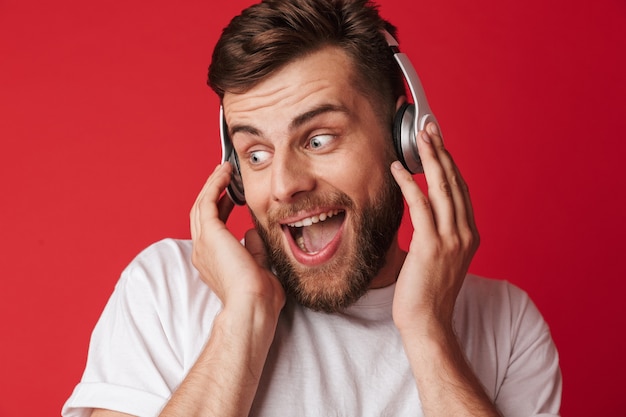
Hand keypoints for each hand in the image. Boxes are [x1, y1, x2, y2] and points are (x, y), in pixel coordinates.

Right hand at [190, 162, 284, 313]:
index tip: (231, 196)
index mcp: (212, 261)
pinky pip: (207, 202)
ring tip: (224, 170)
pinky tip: (224, 175)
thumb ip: (254, 249)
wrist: (253, 306)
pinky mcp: (210, 234)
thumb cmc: (259, 297)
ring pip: (201, 205)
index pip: (212, 227)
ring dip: (212, 185)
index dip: (220, 208)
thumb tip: (253, 232)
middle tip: (224, 176)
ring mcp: (203, 243)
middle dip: (213, 192)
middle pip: (202, 213)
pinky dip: (214, 186)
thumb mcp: (259, 267)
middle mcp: (203, 251)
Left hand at [390, 123, 478, 333]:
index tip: (439, 143)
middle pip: (455, 182)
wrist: (427, 322)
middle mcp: (465, 233)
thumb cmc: (426, 292)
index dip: (450, 163)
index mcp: (469, 235)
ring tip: (419, 137)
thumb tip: (422, 213)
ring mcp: (451, 239)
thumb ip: (435, 233)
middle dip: (442, 151)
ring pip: (442, 188)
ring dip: (430, 159)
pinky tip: (398, 169)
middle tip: (429, 128)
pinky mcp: (432, 245)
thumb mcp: (438, 257)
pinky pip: (420, 205)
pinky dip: (409, 184)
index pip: (461, 190)